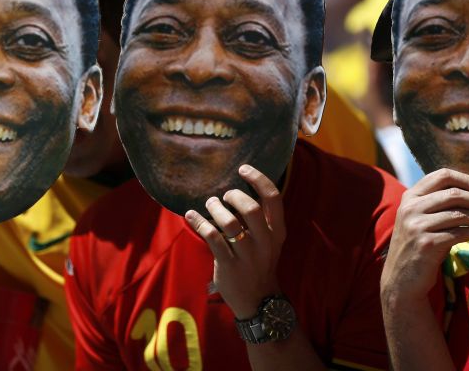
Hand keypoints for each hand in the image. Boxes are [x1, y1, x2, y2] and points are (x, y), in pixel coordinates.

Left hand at [185, 165, 285, 318]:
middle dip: (234, 196)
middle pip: (250, 208)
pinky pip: (212, 237)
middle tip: (224, 195)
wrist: (258, 299)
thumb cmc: (259, 262)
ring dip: (215, 208)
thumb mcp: (269, 240)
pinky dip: (199, 222)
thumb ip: (260, 217)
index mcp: (277, 232)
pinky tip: (190, 215)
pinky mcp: (229, 265)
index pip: (273, 198)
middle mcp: (265, 242)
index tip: (243, 168)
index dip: (258, 179)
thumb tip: (239, 187)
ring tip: (209, 204)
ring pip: (230, 223)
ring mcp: (247, 255)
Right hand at [380, 168, 468, 302]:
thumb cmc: (419, 244)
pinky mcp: (426, 244)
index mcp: (410, 196)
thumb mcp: (421, 218)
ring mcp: (416, 226)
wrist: (401, 278)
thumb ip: (439, 203)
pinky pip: (459, 233)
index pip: (442, 176)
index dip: (467, 179)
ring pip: (459, 214)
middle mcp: (411, 207)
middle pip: (454, 194)